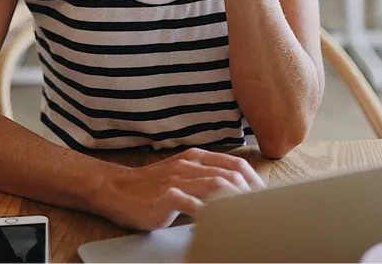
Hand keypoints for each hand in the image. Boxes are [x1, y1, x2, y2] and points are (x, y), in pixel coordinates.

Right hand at [98, 147, 264, 230]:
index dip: (253, 179)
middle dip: (250, 192)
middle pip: (230, 174)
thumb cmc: (150, 185)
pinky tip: (219, 222)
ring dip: (235, 200)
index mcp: (195, 158)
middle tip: (262, 209)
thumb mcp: (179, 173)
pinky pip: (194, 204)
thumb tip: (231, 191)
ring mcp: (177, 180)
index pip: (233, 164)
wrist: (116, 189)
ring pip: (216, 186)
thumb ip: (203, 177)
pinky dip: (210, 213)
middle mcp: (188, 165)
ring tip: (247, 215)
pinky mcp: (166, 196)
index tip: (265, 196)